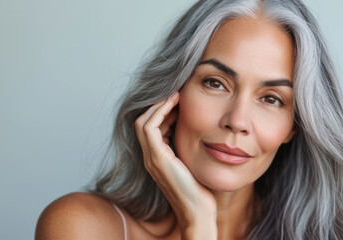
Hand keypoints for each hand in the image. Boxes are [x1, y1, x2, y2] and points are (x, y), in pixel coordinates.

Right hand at [135, 92, 217, 239]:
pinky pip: (150, 127)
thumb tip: (197, 131)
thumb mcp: (191, 162)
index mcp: (157, 158)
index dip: (163, 113)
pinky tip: (175, 104)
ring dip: (158, 106)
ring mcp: (151, 158)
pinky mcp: (157, 158)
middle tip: (176, 95)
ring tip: (175, 96)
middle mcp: (150, 157)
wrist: (197, 210)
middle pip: (143, 122)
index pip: (151, 128)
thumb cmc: (199, 189)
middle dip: (158, 106)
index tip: (179, 102)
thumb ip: (187, 148)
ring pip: (143, 122)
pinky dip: (160, 112)